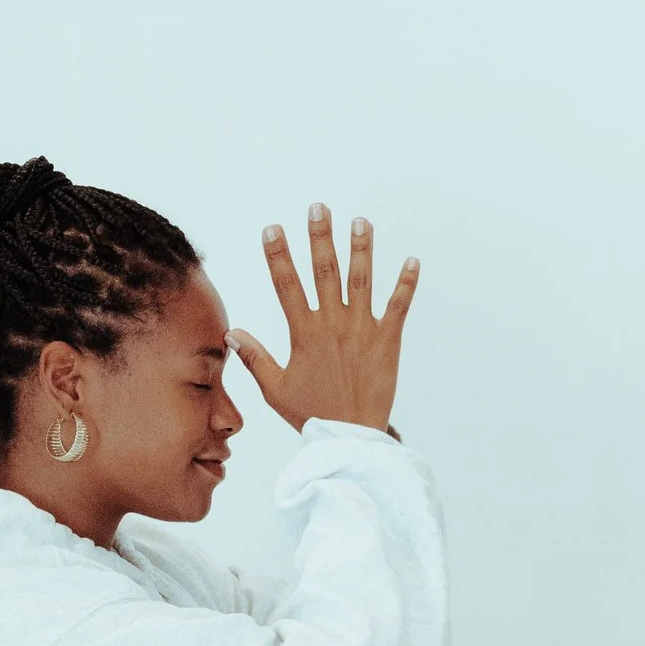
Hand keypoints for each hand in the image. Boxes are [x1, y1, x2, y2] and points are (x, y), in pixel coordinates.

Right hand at [230, 205, 417, 433]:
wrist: (350, 436)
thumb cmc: (311, 413)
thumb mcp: (275, 388)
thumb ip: (254, 357)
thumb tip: (231, 332)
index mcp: (304, 333)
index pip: (287, 285)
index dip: (279, 255)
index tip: (273, 228)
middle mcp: (333, 325)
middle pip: (325, 272)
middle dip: (320, 237)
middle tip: (319, 208)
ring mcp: (362, 330)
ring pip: (362, 281)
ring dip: (361, 250)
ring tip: (361, 222)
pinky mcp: (387, 341)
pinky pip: (399, 307)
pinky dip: (406, 284)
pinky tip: (413, 261)